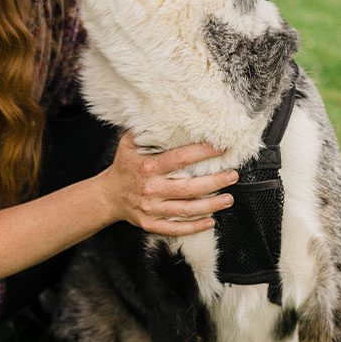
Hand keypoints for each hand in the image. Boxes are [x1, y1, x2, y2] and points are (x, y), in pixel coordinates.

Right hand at [98, 131, 237, 236]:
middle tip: (233, 175)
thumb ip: (146, 130)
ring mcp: (151, 209)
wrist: (107, 196)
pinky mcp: (150, 224)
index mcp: (147, 167)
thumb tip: (165, 112)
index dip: (202, 153)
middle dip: (214, 182)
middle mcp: (151, 189)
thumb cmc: (123, 166)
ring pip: (186, 210)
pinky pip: (175, 229)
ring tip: (228, 199)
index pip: (179, 159)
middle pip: (188, 188)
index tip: (220, 148)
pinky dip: (194, 227)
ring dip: (210, 205)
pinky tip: (210, 221)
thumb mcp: (128, 144)